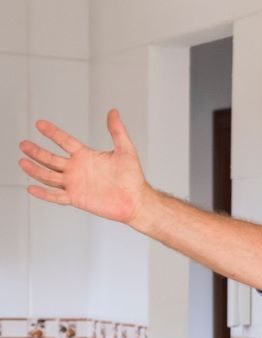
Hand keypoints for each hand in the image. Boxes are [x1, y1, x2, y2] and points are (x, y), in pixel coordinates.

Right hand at [18, 110, 155, 226]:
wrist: (137, 200)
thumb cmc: (133, 177)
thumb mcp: (126, 150)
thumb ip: (117, 131)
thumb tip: (114, 112)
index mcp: (86, 156)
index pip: (64, 141)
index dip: (52, 133)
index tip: (40, 124)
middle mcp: (77, 169)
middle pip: (51, 159)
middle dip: (37, 152)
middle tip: (23, 144)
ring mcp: (75, 184)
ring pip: (49, 176)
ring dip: (35, 169)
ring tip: (22, 162)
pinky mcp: (77, 198)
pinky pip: (56, 196)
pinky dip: (44, 193)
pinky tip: (31, 188)